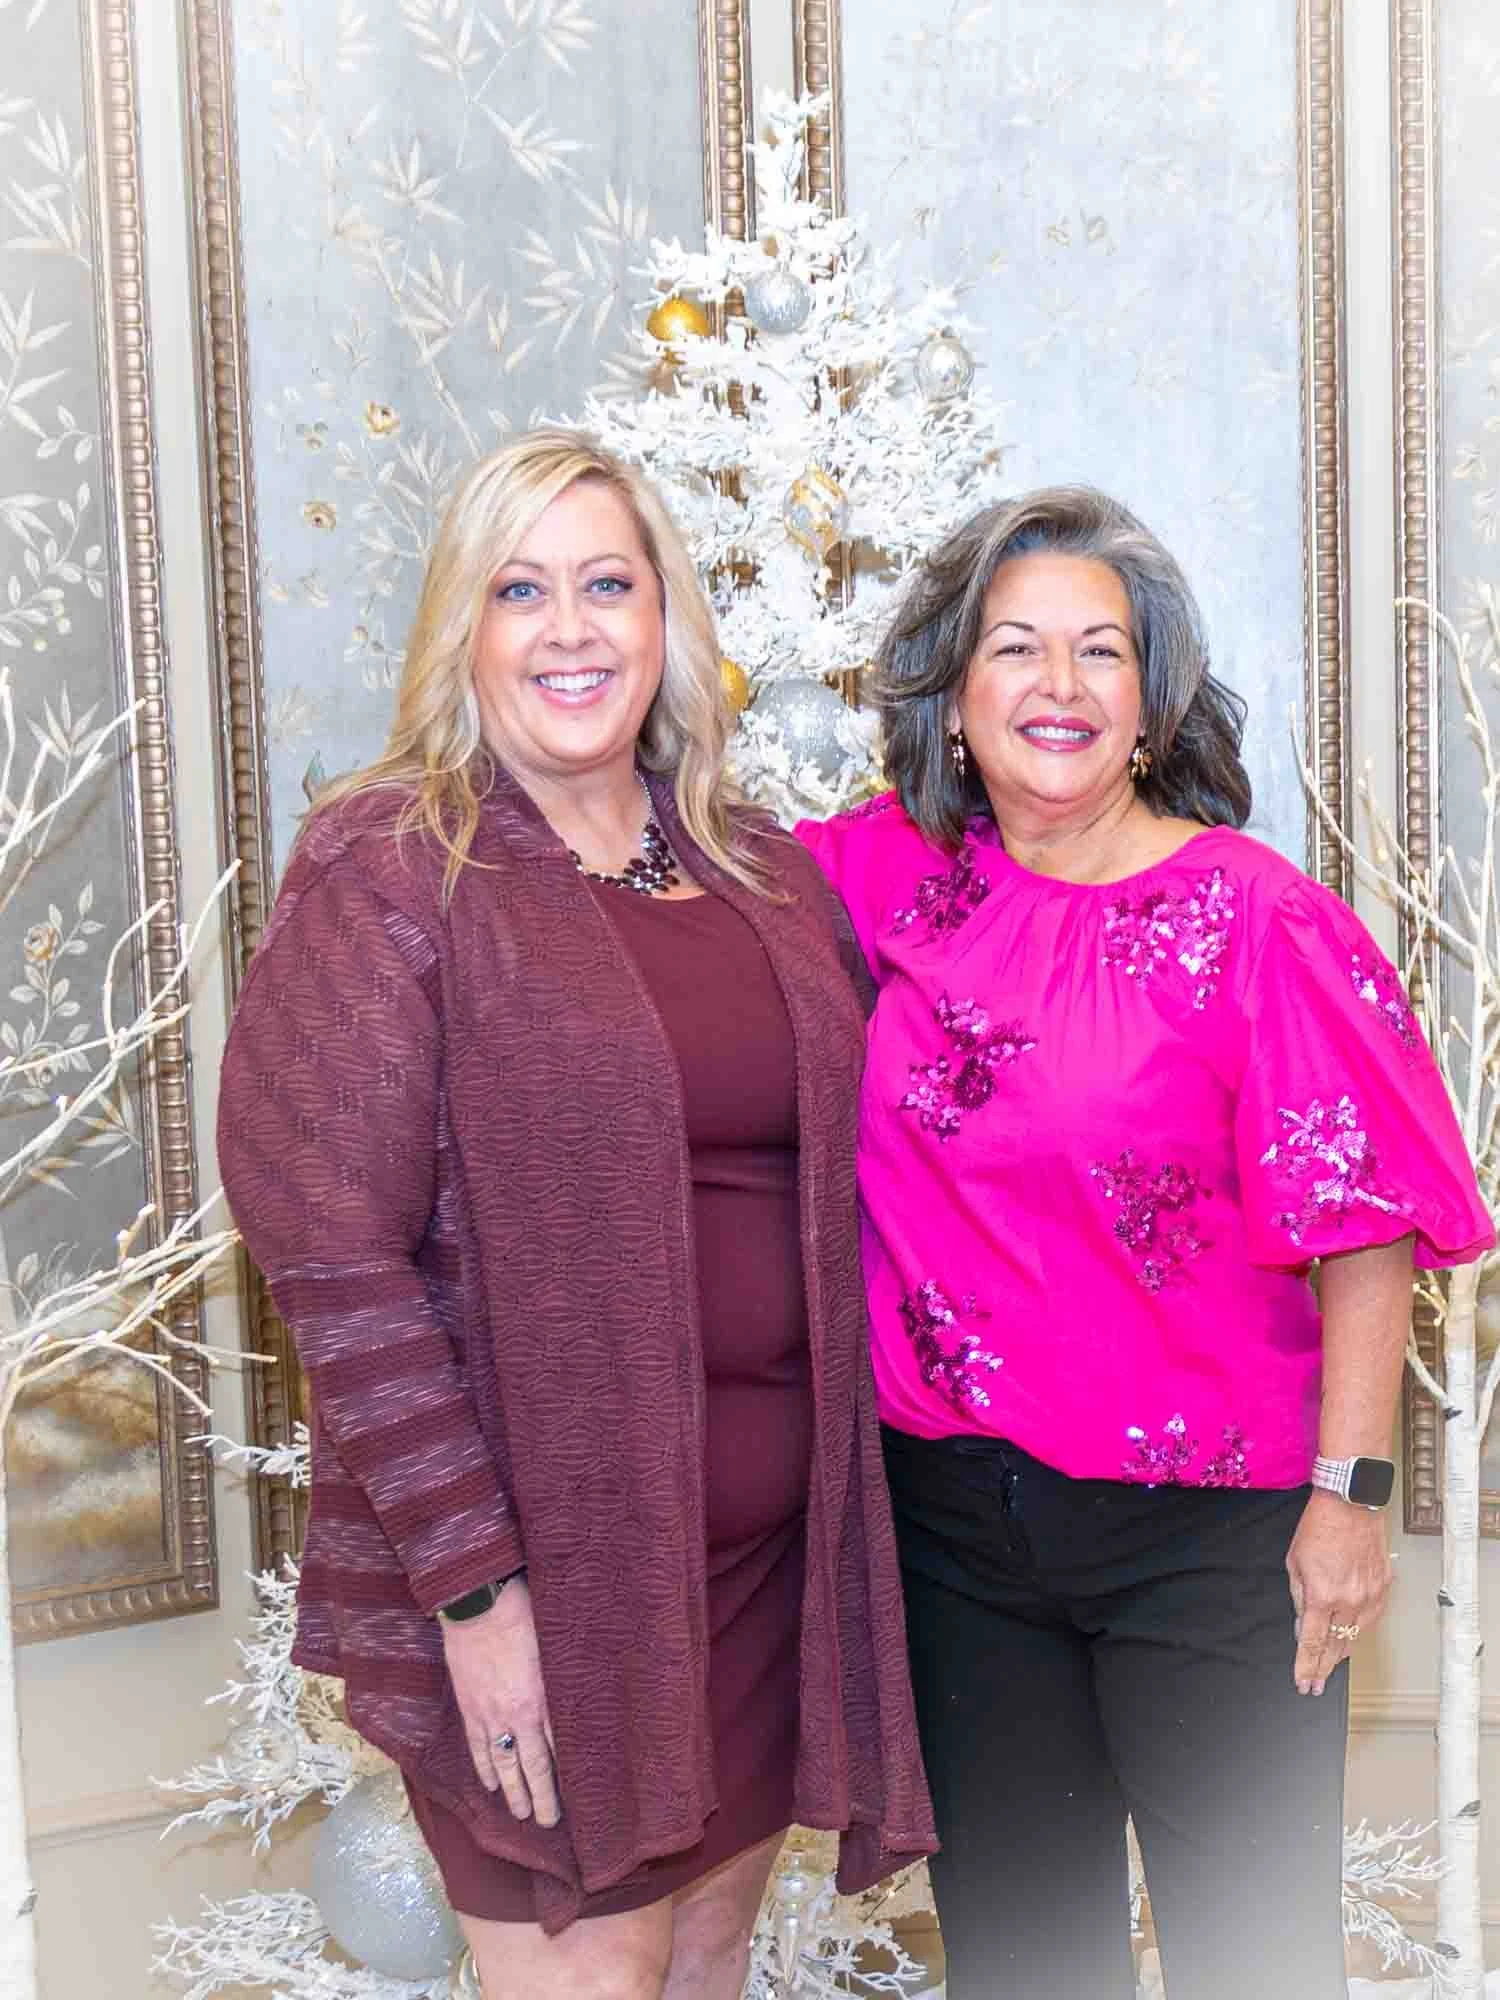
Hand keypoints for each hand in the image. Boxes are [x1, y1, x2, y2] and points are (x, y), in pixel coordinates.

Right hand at [440, 1576, 560, 1825]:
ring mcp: (491, 1715)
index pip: (561, 1748)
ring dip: (514, 1792)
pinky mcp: (469, 1709)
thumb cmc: (525, 1615)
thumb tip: (583, 1689)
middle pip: (535, 1766)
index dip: (569, 1775)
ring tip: (521, 1815)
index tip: (581, 1795)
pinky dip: (485, 1769)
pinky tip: (491, 1785)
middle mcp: (520, 1715)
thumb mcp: (556, 1645)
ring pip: (505, 1764)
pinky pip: (478, 1748)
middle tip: (550, 1822)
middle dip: (543, 1797)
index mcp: (545, 1699)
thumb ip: (566, 1674)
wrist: (480, 1605)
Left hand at [1286, 1489, 1392, 1695]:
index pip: (1312, 1643)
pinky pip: (1370, 1618)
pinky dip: (1358, 1630)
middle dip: (1324, 1669)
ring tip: (1330, 1666)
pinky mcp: (1384, 1588)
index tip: (1303, 1683)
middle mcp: (1349, 1601)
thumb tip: (1303, 1624)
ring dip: (1341, 1653)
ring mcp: (1370, 1596)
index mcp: (1322, 1596)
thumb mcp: (1294, 1562)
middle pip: (1336, 1647)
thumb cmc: (1319, 1527)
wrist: (1351, 1504)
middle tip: (1316, 1686)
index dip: (1306, 1666)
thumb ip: (1299, 1597)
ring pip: (1355, 1636)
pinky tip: (1350, 1638)